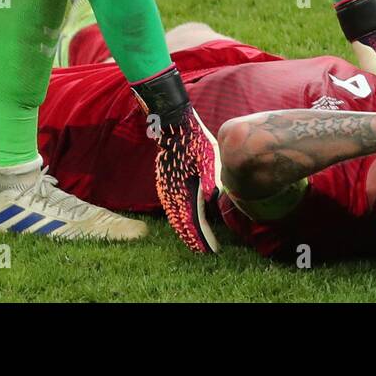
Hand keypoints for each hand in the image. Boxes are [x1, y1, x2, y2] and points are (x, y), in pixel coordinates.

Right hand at [150, 105, 220, 252]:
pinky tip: (184, 220)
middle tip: (204, 250)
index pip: (190, 221)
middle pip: (180, 223)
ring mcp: (165, 188)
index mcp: (182, 187)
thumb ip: (209, 179)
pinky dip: (177, 218)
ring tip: (194, 240)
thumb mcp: (208, 157)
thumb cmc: (195, 140)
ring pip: (174, 216)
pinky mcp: (165, 182)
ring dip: (184, 229)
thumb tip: (210, 198)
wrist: (174, 126)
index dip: (199, 237)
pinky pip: (170, 206)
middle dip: (192, 238)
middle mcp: (171, 192)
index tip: (209, 249)